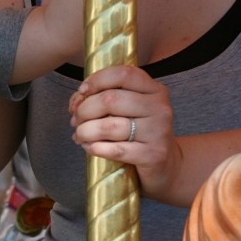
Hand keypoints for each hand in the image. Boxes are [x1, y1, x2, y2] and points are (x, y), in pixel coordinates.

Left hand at [69, 65, 177, 198]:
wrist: (164, 166)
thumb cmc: (138, 133)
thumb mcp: (127, 110)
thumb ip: (103, 98)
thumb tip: (76, 103)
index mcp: (154, 90)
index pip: (123, 74)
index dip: (97, 80)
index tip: (82, 92)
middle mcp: (160, 107)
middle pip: (111, 99)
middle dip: (85, 110)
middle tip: (76, 120)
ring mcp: (158, 131)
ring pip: (110, 126)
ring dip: (86, 131)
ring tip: (79, 136)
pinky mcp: (153, 155)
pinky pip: (116, 149)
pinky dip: (96, 148)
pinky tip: (90, 147)